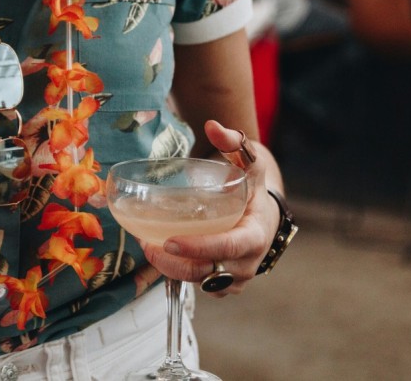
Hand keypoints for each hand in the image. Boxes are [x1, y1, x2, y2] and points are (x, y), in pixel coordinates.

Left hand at [139, 120, 280, 296]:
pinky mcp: (224, 283)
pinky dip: (178, 274)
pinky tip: (158, 255)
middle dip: (175, 264)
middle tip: (146, 244)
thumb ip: (234, 142)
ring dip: (172, 270)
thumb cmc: (255, 185)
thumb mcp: (250, 162)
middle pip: (209, 272)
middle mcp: (248, 261)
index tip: (170, 241)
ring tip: (147, 246)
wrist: (263, 209)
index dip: (200, 248)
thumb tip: (212, 126)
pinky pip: (199, 285)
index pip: (229, 248)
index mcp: (256, 234)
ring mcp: (236, 276)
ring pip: (201, 283)